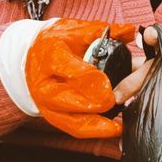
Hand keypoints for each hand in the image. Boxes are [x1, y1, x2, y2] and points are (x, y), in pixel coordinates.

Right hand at [25, 18, 136, 138]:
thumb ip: (103, 31)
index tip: (106, 82)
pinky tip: (113, 130)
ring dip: (97, 124)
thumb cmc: (56, 42)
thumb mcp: (76, 30)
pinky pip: (75, 128)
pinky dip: (95, 131)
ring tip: (119, 125)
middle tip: (115, 100)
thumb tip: (130, 30)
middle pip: (69, 99)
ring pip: (73, 120)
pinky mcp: (54, 117)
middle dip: (94, 102)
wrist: (31, 59)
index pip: (68, 70)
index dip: (88, 78)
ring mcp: (48, 104)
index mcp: (50, 57)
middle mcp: (45, 85)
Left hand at [113, 26, 161, 122]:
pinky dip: (154, 119)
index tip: (148, 35)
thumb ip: (147, 57)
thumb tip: (121, 64)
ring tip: (127, 111)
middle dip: (135, 84)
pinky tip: (141, 122)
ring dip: (144, 105)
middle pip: (159, 74)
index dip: (157, 37)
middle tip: (117, 95)